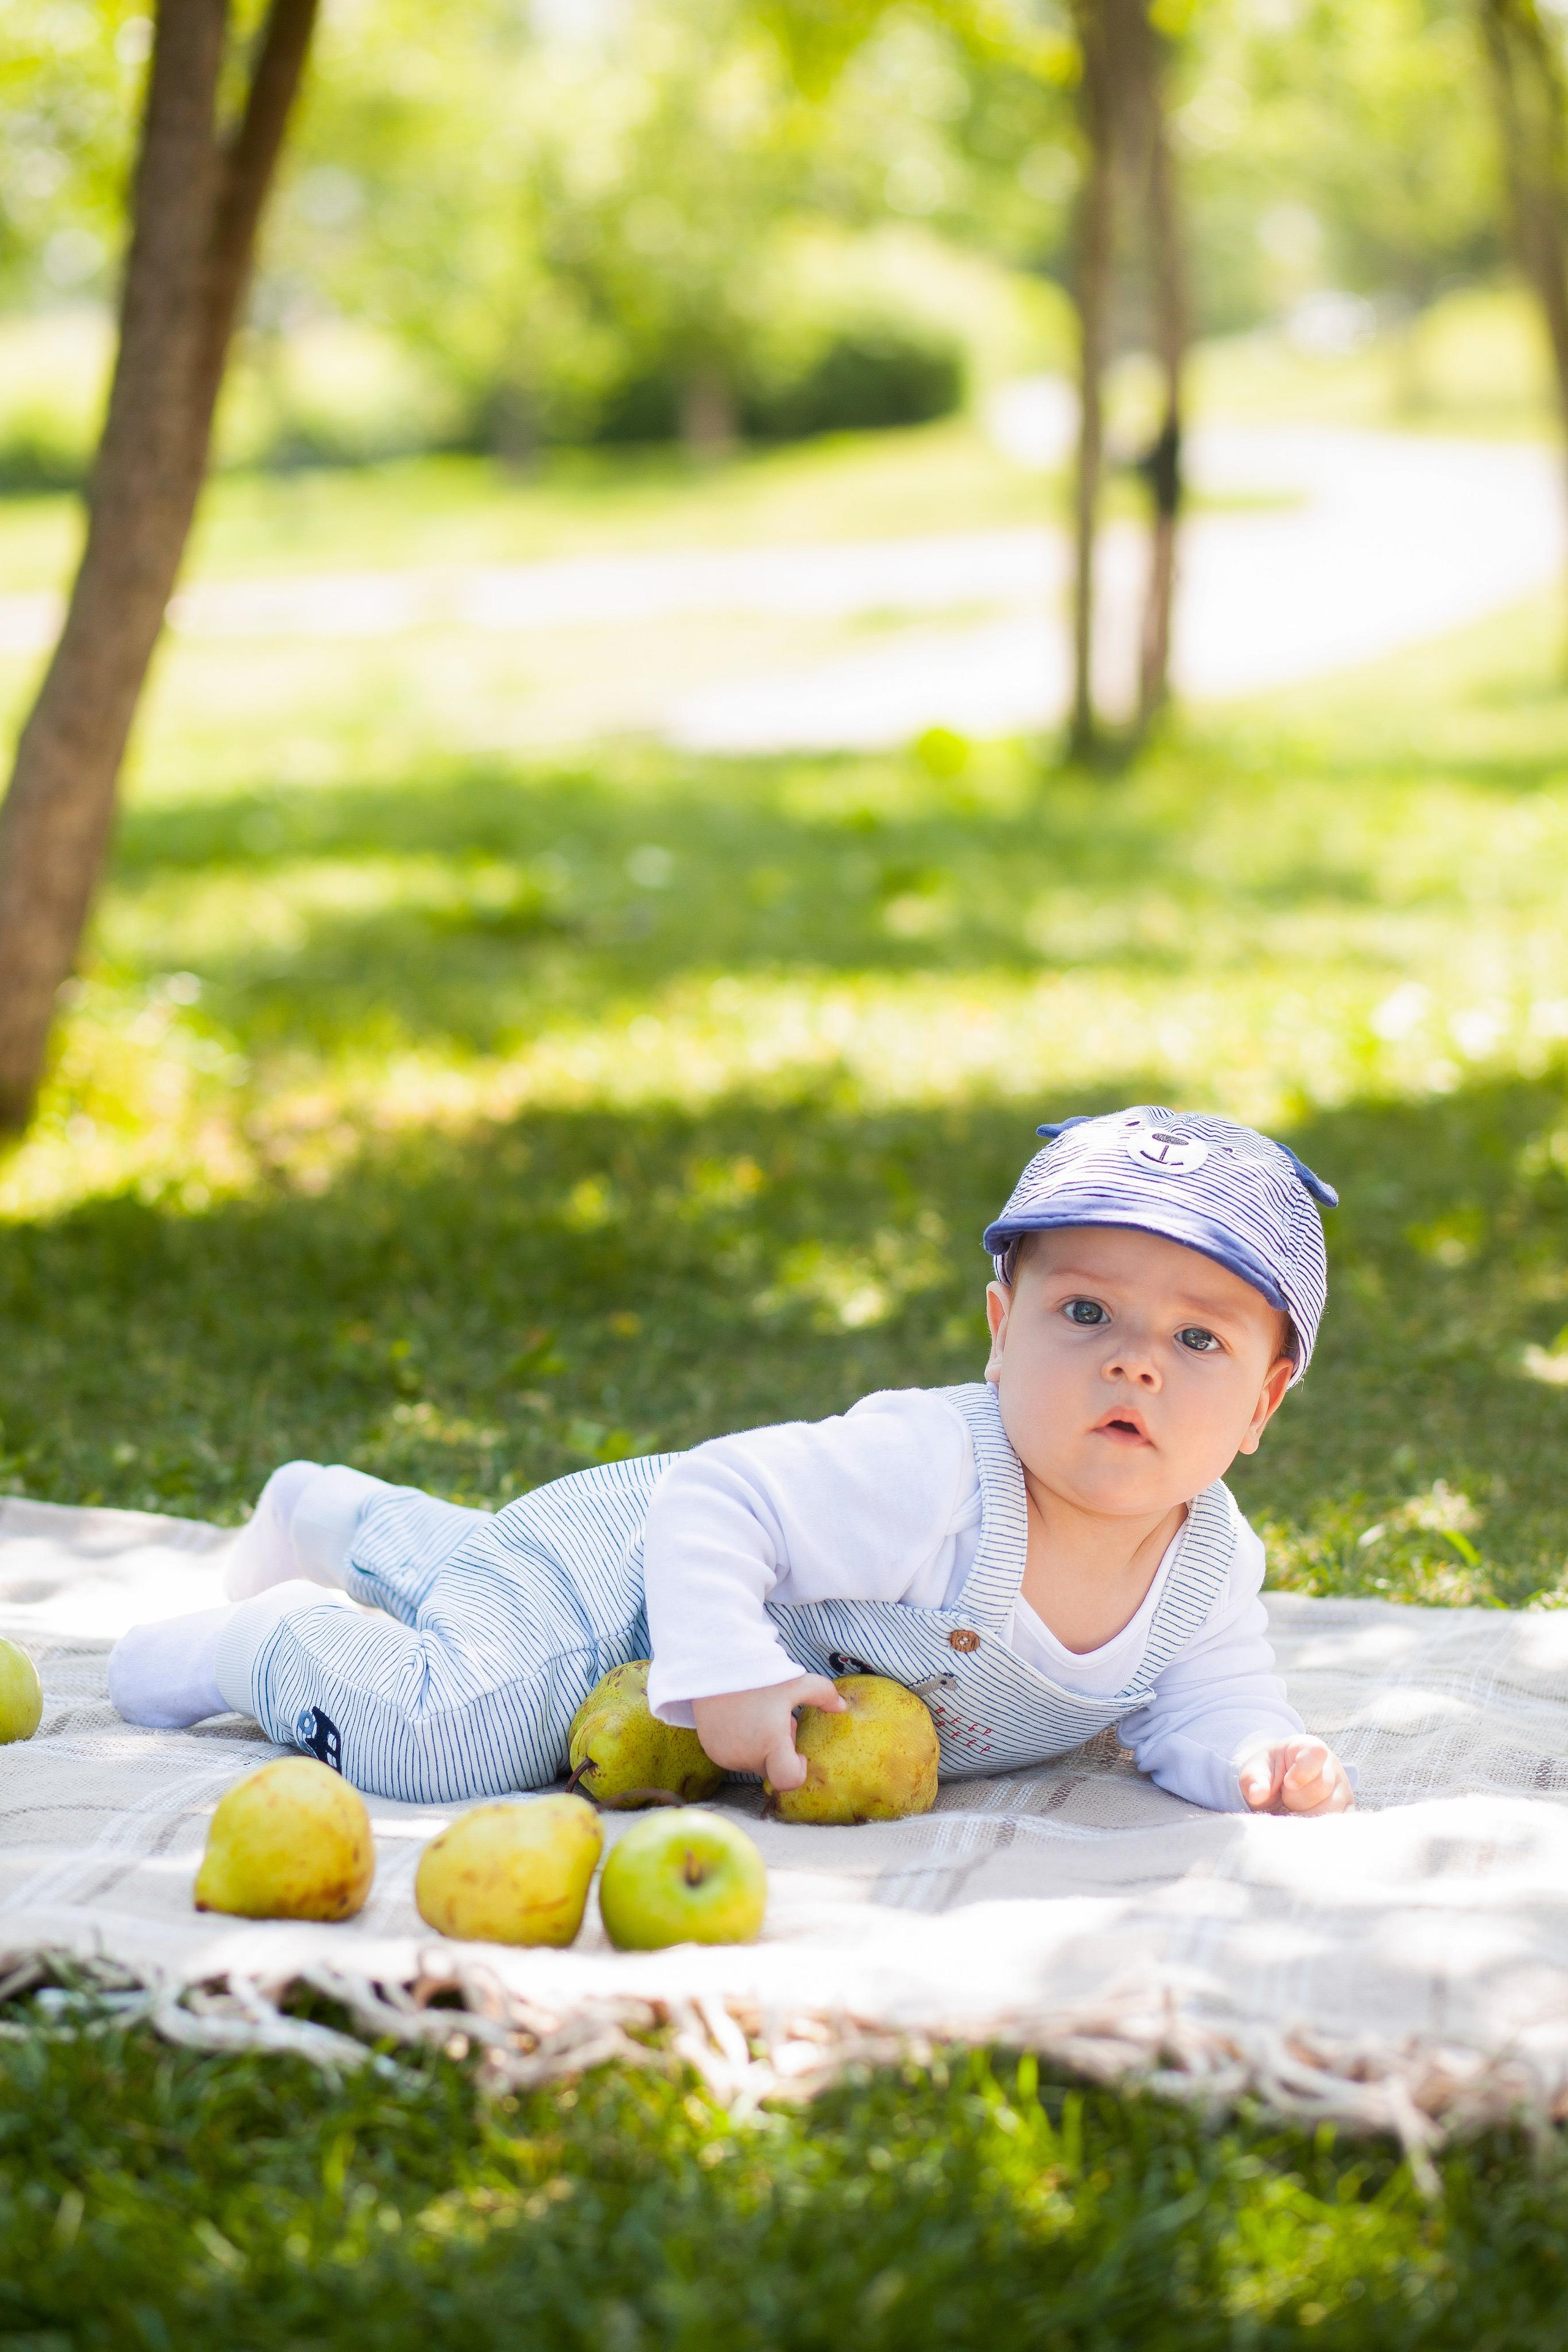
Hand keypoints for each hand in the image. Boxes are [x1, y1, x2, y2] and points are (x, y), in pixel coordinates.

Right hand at [691, 1676, 845, 1790]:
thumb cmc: (757, 1675)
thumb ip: (822, 1694)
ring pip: (753, 1764)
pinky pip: (734, 1757)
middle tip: (777, 1722)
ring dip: (760, 1749)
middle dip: (779, 1752)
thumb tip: (842, 1707)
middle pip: (772, 1769)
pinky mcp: (711, 1751)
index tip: (798, 1753)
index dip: (798, 1770)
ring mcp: (726, 1756)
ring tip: (757, 1718)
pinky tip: (741, 1720)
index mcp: (770, 1743)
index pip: (788, 1781)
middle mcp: (746, 1756)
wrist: (715, 1665)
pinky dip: (741, 1746)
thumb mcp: (794, 1681)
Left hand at [1238, 1735, 1353, 1816]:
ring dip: (1308, 1817)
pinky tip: (1305, 1825)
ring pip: (1332, 1810)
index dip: (1302, 1771)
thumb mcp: (1255, 1770)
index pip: (1316, 1754)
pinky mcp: (1347, 1810)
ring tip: (1294, 1810)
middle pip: (1321, 1788)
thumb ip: (1254, 1779)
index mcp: (1309, 1747)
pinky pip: (1341, 1824)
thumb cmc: (1269, 1773)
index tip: (1287, 1784)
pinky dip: (1320, 1829)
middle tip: (1285, 1798)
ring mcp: (1343, 1790)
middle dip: (1297, 1800)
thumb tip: (1256, 1794)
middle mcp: (1332, 1767)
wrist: (1280, 1783)